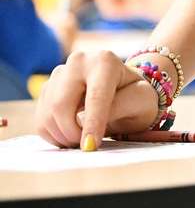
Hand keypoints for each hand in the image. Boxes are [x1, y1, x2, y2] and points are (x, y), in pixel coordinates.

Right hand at [34, 49, 158, 148]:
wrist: (125, 91)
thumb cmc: (136, 97)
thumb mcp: (140, 102)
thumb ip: (118, 107)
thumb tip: (79, 119)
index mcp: (105, 61)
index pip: (95, 96)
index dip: (92, 124)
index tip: (90, 146)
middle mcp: (78, 62)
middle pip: (61, 104)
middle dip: (73, 132)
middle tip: (88, 145)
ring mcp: (59, 74)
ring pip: (48, 114)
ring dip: (64, 136)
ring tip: (83, 139)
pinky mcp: (47, 90)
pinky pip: (41, 121)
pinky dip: (55, 136)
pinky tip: (73, 135)